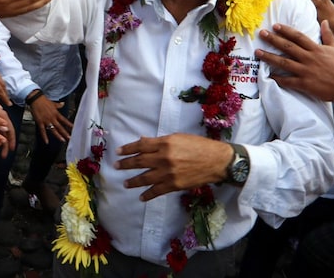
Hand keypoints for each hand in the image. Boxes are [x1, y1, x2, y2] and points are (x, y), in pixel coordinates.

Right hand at [28, 94, 71, 143]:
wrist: (36, 99)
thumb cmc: (44, 101)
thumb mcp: (53, 103)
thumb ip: (58, 105)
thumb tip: (63, 103)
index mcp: (56, 113)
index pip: (64, 120)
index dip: (69, 124)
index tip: (73, 128)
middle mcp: (52, 118)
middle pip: (60, 127)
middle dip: (65, 132)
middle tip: (70, 138)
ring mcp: (46, 120)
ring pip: (53, 130)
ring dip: (58, 135)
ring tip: (62, 140)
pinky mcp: (40, 122)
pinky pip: (43, 131)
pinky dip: (44, 136)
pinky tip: (47, 142)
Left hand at [114, 133, 231, 200]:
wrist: (216, 161)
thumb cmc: (199, 146)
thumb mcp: (178, 137)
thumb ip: (160, 141)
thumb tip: (143, 141)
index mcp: (165, 143)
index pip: (141, 145)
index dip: (128, 149)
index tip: (119, 151)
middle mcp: (164, 158)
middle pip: (139, 161)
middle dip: (126, 164)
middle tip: (117, 166)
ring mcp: (168, 173)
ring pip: (145, 178)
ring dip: (133, 181)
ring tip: (125, 183)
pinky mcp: (174, 185)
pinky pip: (157, 191)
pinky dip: (148, 194)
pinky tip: (141, 197)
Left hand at [255, 20, 333, 103]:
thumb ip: (328, 35)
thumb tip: (325, 21)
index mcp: (316, 49)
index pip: (298, 37)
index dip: (286, 30)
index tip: (275, 26)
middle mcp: (309, 58)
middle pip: (288, 47)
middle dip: (273, 40)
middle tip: (261, 34)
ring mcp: (306, 71)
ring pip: (284, 63)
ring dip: (269, 57)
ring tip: (257, 52)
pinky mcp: (305, 84)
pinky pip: (288, 81)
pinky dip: (277, 78)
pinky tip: (267, 75)